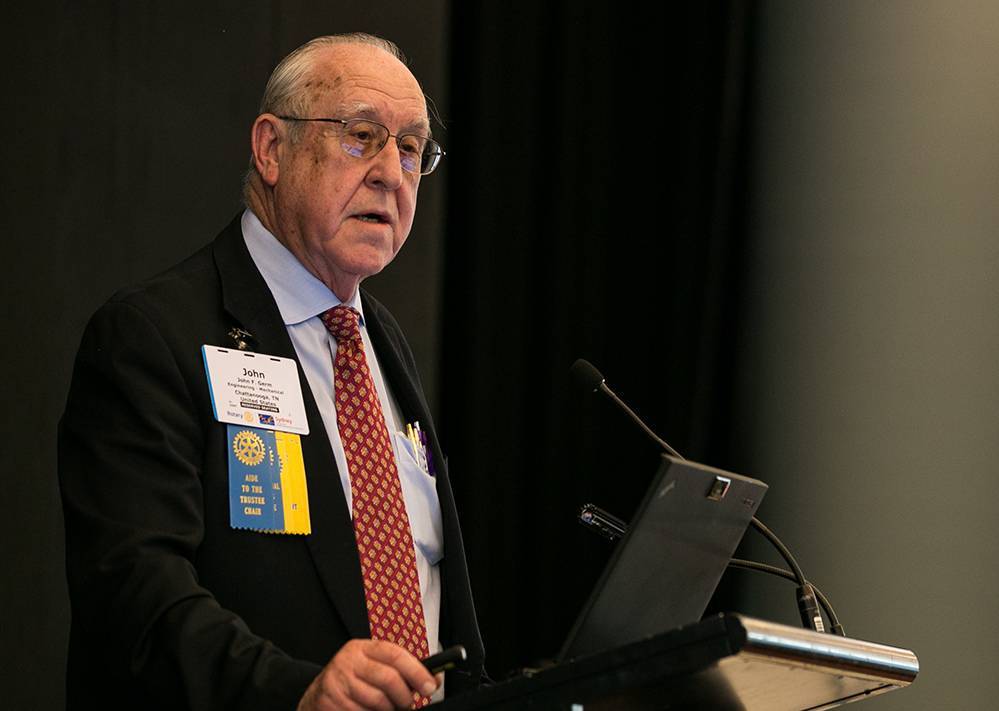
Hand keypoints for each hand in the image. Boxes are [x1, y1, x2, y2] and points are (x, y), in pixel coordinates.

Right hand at [298, 639, 438, 710]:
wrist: (317, 694)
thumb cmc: (352, 680)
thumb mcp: (372, 666)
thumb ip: (400, 669)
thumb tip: (432, 679)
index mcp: (362, 648)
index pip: (395, 654)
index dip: (416, 671)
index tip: (430, 686)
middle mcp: (348, 661)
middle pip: (388, 679)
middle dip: (404, 696)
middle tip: (407, 704)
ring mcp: (337, 682)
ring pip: (377, 701)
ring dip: (388, 710)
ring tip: (387, 708)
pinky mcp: (330, 702)